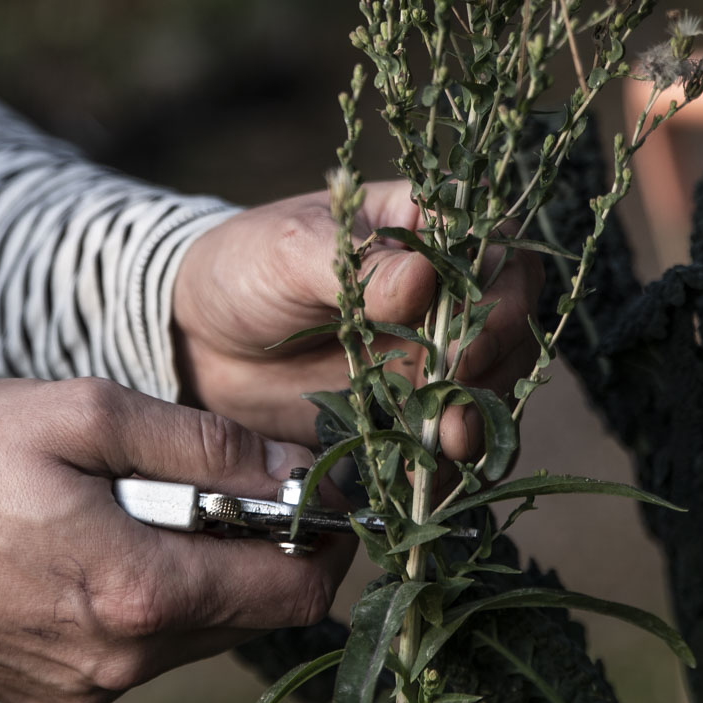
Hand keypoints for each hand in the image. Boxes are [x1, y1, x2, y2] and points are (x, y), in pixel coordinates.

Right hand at [0, 378, 349, 702]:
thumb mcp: (83, 413)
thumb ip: (202, 445)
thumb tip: (293, 468)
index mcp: (138, 593)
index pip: (294, 588)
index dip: (327, 534)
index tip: (320, 483)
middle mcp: (121, 664)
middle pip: (253, 617)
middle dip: (264, 549)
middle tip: (234, 480)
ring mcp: (84, 690)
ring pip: (199, 637)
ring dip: (204, 574)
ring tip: (151, 505)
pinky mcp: (54, 698)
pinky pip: (141, 655)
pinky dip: (149, 602)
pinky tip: (101, 545)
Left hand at [172, 180, 542, 449]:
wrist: (197, 338)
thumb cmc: (244, 267)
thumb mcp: (290, 253)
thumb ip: (357, 268)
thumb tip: (424, 276)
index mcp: (421, 226)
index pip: (493, 242)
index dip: (500, 288)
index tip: (469, 334)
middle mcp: (441, 286)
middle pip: (506, 319)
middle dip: (492, 364)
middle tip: (455, 401)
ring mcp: (429, 347)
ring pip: (488, 379)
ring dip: (477, 415)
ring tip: (448, 446)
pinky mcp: (408, 402)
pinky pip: (447, 429)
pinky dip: (446, 456)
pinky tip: (430, 476)